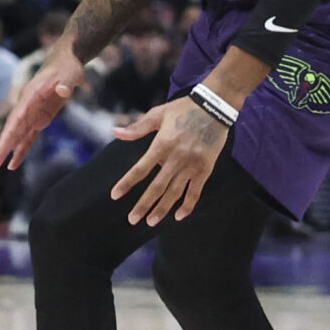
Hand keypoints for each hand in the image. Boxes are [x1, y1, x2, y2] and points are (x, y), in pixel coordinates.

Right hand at [0, 45, 84, 172]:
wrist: (65, 61)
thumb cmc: (68, 66)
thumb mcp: (70, 73)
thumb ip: (65, 83)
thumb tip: (63, 90)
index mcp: (31, 95)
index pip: (18, 116)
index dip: (10, 132)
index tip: (2, 147)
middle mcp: (27, 106)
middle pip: (11, 130)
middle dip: (1, 148)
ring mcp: (32, 114)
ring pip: (16, 136)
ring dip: (4, 152)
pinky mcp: (40, 119)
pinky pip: (28, 138)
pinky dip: (20, 151)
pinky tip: (13, 165)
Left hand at [108, 95, 229, 224]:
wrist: (214, 107)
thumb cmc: (183, 109)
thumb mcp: (158, 114)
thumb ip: (137, 127)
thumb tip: (116, 132)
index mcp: (161, 144)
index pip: (140, 169)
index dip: (127, 183)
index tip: (115, 195)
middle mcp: (176, 158)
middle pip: (157, 187)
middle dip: (144, 205)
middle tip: (132, 219)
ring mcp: (192, 165)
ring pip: (175, 193)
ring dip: (162, 209)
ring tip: (151, 222)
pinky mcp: (205, 169)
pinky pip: (195, 192)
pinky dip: (188, 205)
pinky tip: (178, 216)